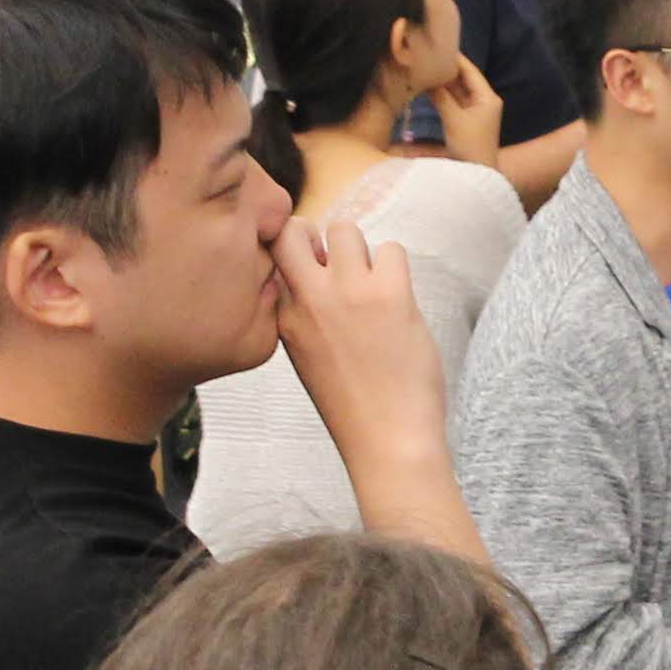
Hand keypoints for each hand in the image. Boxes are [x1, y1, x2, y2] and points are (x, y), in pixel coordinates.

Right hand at [272, 208, 444, 453]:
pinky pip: (392, 248)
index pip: (272, 258)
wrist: (388, 441)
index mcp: (283, 317)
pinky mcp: (389, 294)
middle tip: (341, 264)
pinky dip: (396, 268)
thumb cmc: (354, 405)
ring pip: (346, 229)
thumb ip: (303, 313)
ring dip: (363, 252)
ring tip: (374, 287)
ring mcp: (347, 293)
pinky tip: (398, 301)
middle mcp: (308, 299)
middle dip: (316, 235)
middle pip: (293, 228)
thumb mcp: (307, 356)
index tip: (315, 271)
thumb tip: (320, 265)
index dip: (295, 255)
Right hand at [426, 54, 503, 167]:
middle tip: (427, 55)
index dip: (454, 58)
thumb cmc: (470, 147)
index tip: (438, 46)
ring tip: (424, 67)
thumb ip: (440, 97)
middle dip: (445, 69)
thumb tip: (426, 77)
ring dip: (442, 82)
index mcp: (487, 97)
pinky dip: (441, 95)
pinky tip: (428, 87)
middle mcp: (483, 101)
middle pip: (463, 79)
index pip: (470, 70)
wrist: (477, 174)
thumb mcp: (454, 119)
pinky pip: (452, 102)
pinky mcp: (465, 121)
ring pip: (456, 90)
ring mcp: (474, 111)